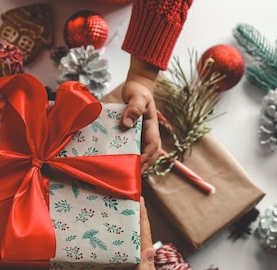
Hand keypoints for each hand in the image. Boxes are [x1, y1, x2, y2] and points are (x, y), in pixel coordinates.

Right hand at [99, 196, 155, 269]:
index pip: (146, 242)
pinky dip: (112, 243)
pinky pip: (115, 256)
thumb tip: (149, 250)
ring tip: (113, 211)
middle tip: (124, 200)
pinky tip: (105, 234)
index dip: (143, 222)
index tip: (139, 202)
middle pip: (136, 240)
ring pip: (125, 246)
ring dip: (121, 229)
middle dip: (132, 220)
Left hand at [120, 57, 161, 172]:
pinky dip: (134, 156)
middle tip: (134, 176)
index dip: (147, 157)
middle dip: (146, 165)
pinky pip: (137, 147)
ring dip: (140, 163)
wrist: (138, 86)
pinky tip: (124, 162)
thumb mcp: (136, 97)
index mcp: (152, 125)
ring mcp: (144, 133)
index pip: (153, 145)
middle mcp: (149, 131)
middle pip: (152, 153)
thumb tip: (127, 124)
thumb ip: (133, 109)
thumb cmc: (138, 90)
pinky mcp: (136, 133)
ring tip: (130, 173)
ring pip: (146, 152)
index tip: (139, 165)